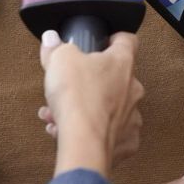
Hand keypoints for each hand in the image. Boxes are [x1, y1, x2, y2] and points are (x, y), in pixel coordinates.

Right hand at [38, 30, 144, 175]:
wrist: (83, 144)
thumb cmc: (78, 100)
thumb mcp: (59, 60)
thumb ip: (56, 47)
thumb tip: (51, 40)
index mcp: (122, 63)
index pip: (127, 41)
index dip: (114, 39)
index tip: (103, 43)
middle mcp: (132, 89)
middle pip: (114, 77)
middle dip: (89, 82)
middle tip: (69, 87)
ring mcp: (131, 117)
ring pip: (109, 108)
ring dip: (86, 109)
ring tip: (59, 114)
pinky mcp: (125, 142)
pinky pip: (108, 134)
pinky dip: (90, 133)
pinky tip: (68, 131)